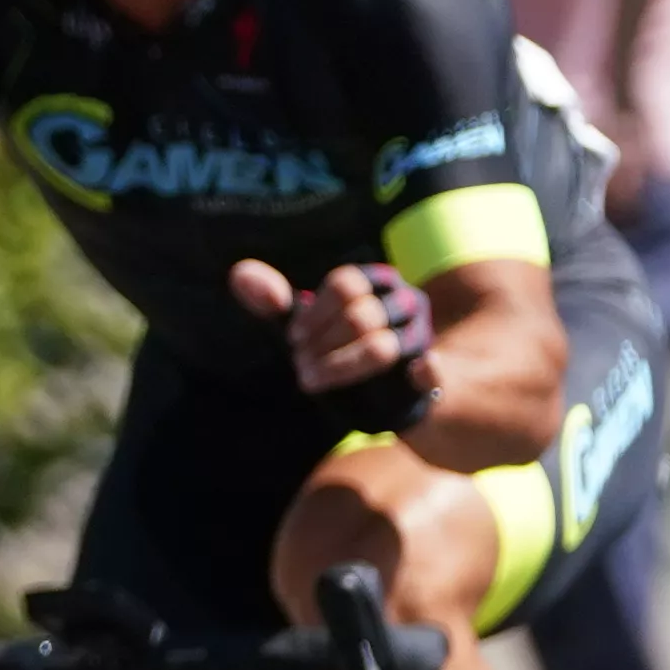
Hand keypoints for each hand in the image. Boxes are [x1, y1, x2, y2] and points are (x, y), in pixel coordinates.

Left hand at [236, 253, 432, 406]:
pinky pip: (431, 369)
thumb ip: (276, 303)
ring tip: (311, 380)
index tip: (293, 340)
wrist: (385, 397)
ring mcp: (421, 337)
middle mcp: (405, 301)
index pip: (346, 283)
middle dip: (322, 344)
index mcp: (377, 281)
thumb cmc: (341, 350)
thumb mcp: (306, 327)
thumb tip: (238, 273)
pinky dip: (423, 370)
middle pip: (360, 315)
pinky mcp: (430, 374)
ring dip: (339, 367)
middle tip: (300, 366)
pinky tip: (409, 374)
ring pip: (381, 347)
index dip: (312, 314)